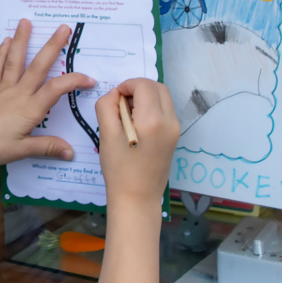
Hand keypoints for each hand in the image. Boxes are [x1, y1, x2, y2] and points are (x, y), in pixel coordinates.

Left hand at [0, 20, 93, 165]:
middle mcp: (18, 94)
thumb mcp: (21, 151)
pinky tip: (4, 42)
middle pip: (38, 66)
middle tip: (63, 27)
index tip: (90, 79)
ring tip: (26, 21)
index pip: (57, 89)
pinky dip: (1, 54)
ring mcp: (3, 90)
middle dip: (52, 46)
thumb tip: (71, 151)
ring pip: (15, 61)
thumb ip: (47, 148)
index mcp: (30, 109)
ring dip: (21, 40)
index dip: (74, 81)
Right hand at [95, 78, 178, 209]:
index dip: (127, 85)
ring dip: (146, 97)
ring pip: (163, 98)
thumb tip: (115, 94)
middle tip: (121, 104)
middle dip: (138, 88)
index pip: (143, 85)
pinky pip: (165, 111)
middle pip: (158, 87)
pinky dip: (152, 108)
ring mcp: (175, 129)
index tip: (114, 98)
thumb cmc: (118, 168)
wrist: (137, 197)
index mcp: (152, 119)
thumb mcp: (106, 134)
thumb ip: (107, 106)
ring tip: (128, 115)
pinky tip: (137, 125)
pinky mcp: (175, 136)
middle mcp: (169, 121)